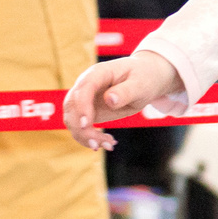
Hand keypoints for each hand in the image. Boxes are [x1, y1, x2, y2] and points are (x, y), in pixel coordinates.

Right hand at [63, 51, 183, 151]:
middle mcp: (86, 85)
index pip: (84, 89)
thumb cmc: (144, 78)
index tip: (86, 125)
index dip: (82, 106)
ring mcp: (84, 99)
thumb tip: (109, 99)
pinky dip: (89, 138)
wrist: (144, 80)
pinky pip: (80, 127)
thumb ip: (125, 92)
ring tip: (109, 145)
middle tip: (99, 145)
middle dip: (81, 128)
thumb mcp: (140, 85)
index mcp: (98, 73)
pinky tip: (108, 143)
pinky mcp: (88, 111)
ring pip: (72, 119)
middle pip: (72, 106)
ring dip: (85, 136)